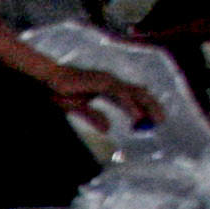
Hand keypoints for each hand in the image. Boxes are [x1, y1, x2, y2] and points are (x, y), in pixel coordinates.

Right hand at [46, 63, 160, 128]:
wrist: (47, 80)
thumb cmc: (59, 91)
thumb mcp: (79, 108)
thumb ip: (94, 116)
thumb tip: (108, 128)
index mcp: (107, 86)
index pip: (131, 94)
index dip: (144, 104)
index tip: (154, 117)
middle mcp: (110, 80)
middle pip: (138, 92)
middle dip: (152, 105)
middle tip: (162, 120)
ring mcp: (107, 80)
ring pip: (133, 93)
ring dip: (146, 106)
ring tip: (156, 119)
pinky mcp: (101, 83)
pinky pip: (120, 95)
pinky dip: (130, 106)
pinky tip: (137, 116)